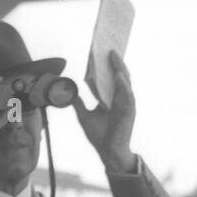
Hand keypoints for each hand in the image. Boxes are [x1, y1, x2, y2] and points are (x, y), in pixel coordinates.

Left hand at [73, 50, 135, 172]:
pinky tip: (117, 75)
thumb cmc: (99, 135)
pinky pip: (127, 94)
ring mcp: (126, 103)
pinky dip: (122, 84)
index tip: (99, 49)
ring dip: (119, 67)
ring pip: (124, 80)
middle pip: (118, 74)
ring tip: (113, 54)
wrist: (107, 152)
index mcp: (111, 97)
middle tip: (107, 44)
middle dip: (113, 60)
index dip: (106, 63)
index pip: (109, 76)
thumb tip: (68, 93)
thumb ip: (78, 104)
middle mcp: (120, 97)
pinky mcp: (129, 110)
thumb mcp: (83, 117)